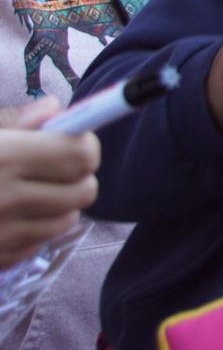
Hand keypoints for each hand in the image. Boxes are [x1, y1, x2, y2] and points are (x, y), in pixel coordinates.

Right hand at [0, 99, 99, 265]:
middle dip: (77, 176)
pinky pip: (41, 244)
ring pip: (69, 220)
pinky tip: (12, 217)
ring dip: (60, 205)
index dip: (85, 147)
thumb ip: (18, 121)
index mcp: (5, 157)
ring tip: (33, 192)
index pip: (81, 155)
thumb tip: (57, 108)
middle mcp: (5, 199)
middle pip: (85, 191)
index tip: (76, 143)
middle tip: (54, 169)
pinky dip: (36, 230)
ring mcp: (1, 235)